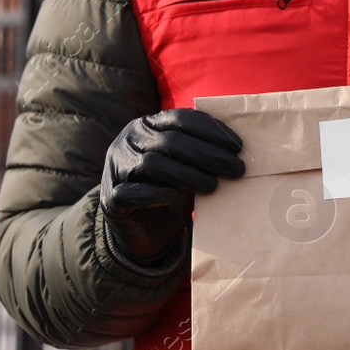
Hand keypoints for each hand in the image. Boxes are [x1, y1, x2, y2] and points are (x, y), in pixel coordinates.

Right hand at [99, 109, 244, 264]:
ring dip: (188, 175)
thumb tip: (239, 151)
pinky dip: (155, 194)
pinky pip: (131, 192)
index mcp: (148, 126)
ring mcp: (116, 168)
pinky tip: (175, 197)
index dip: (211, 130)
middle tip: (235, 169)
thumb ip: (202, 154)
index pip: (180, 119)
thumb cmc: (170, 191)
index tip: (238, 146)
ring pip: (152, 164)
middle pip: (171, 142)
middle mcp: (128, 141)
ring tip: (214, 186)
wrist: (142, 230)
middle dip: (208, 155)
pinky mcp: (111, 198)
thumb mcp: (187, 168)